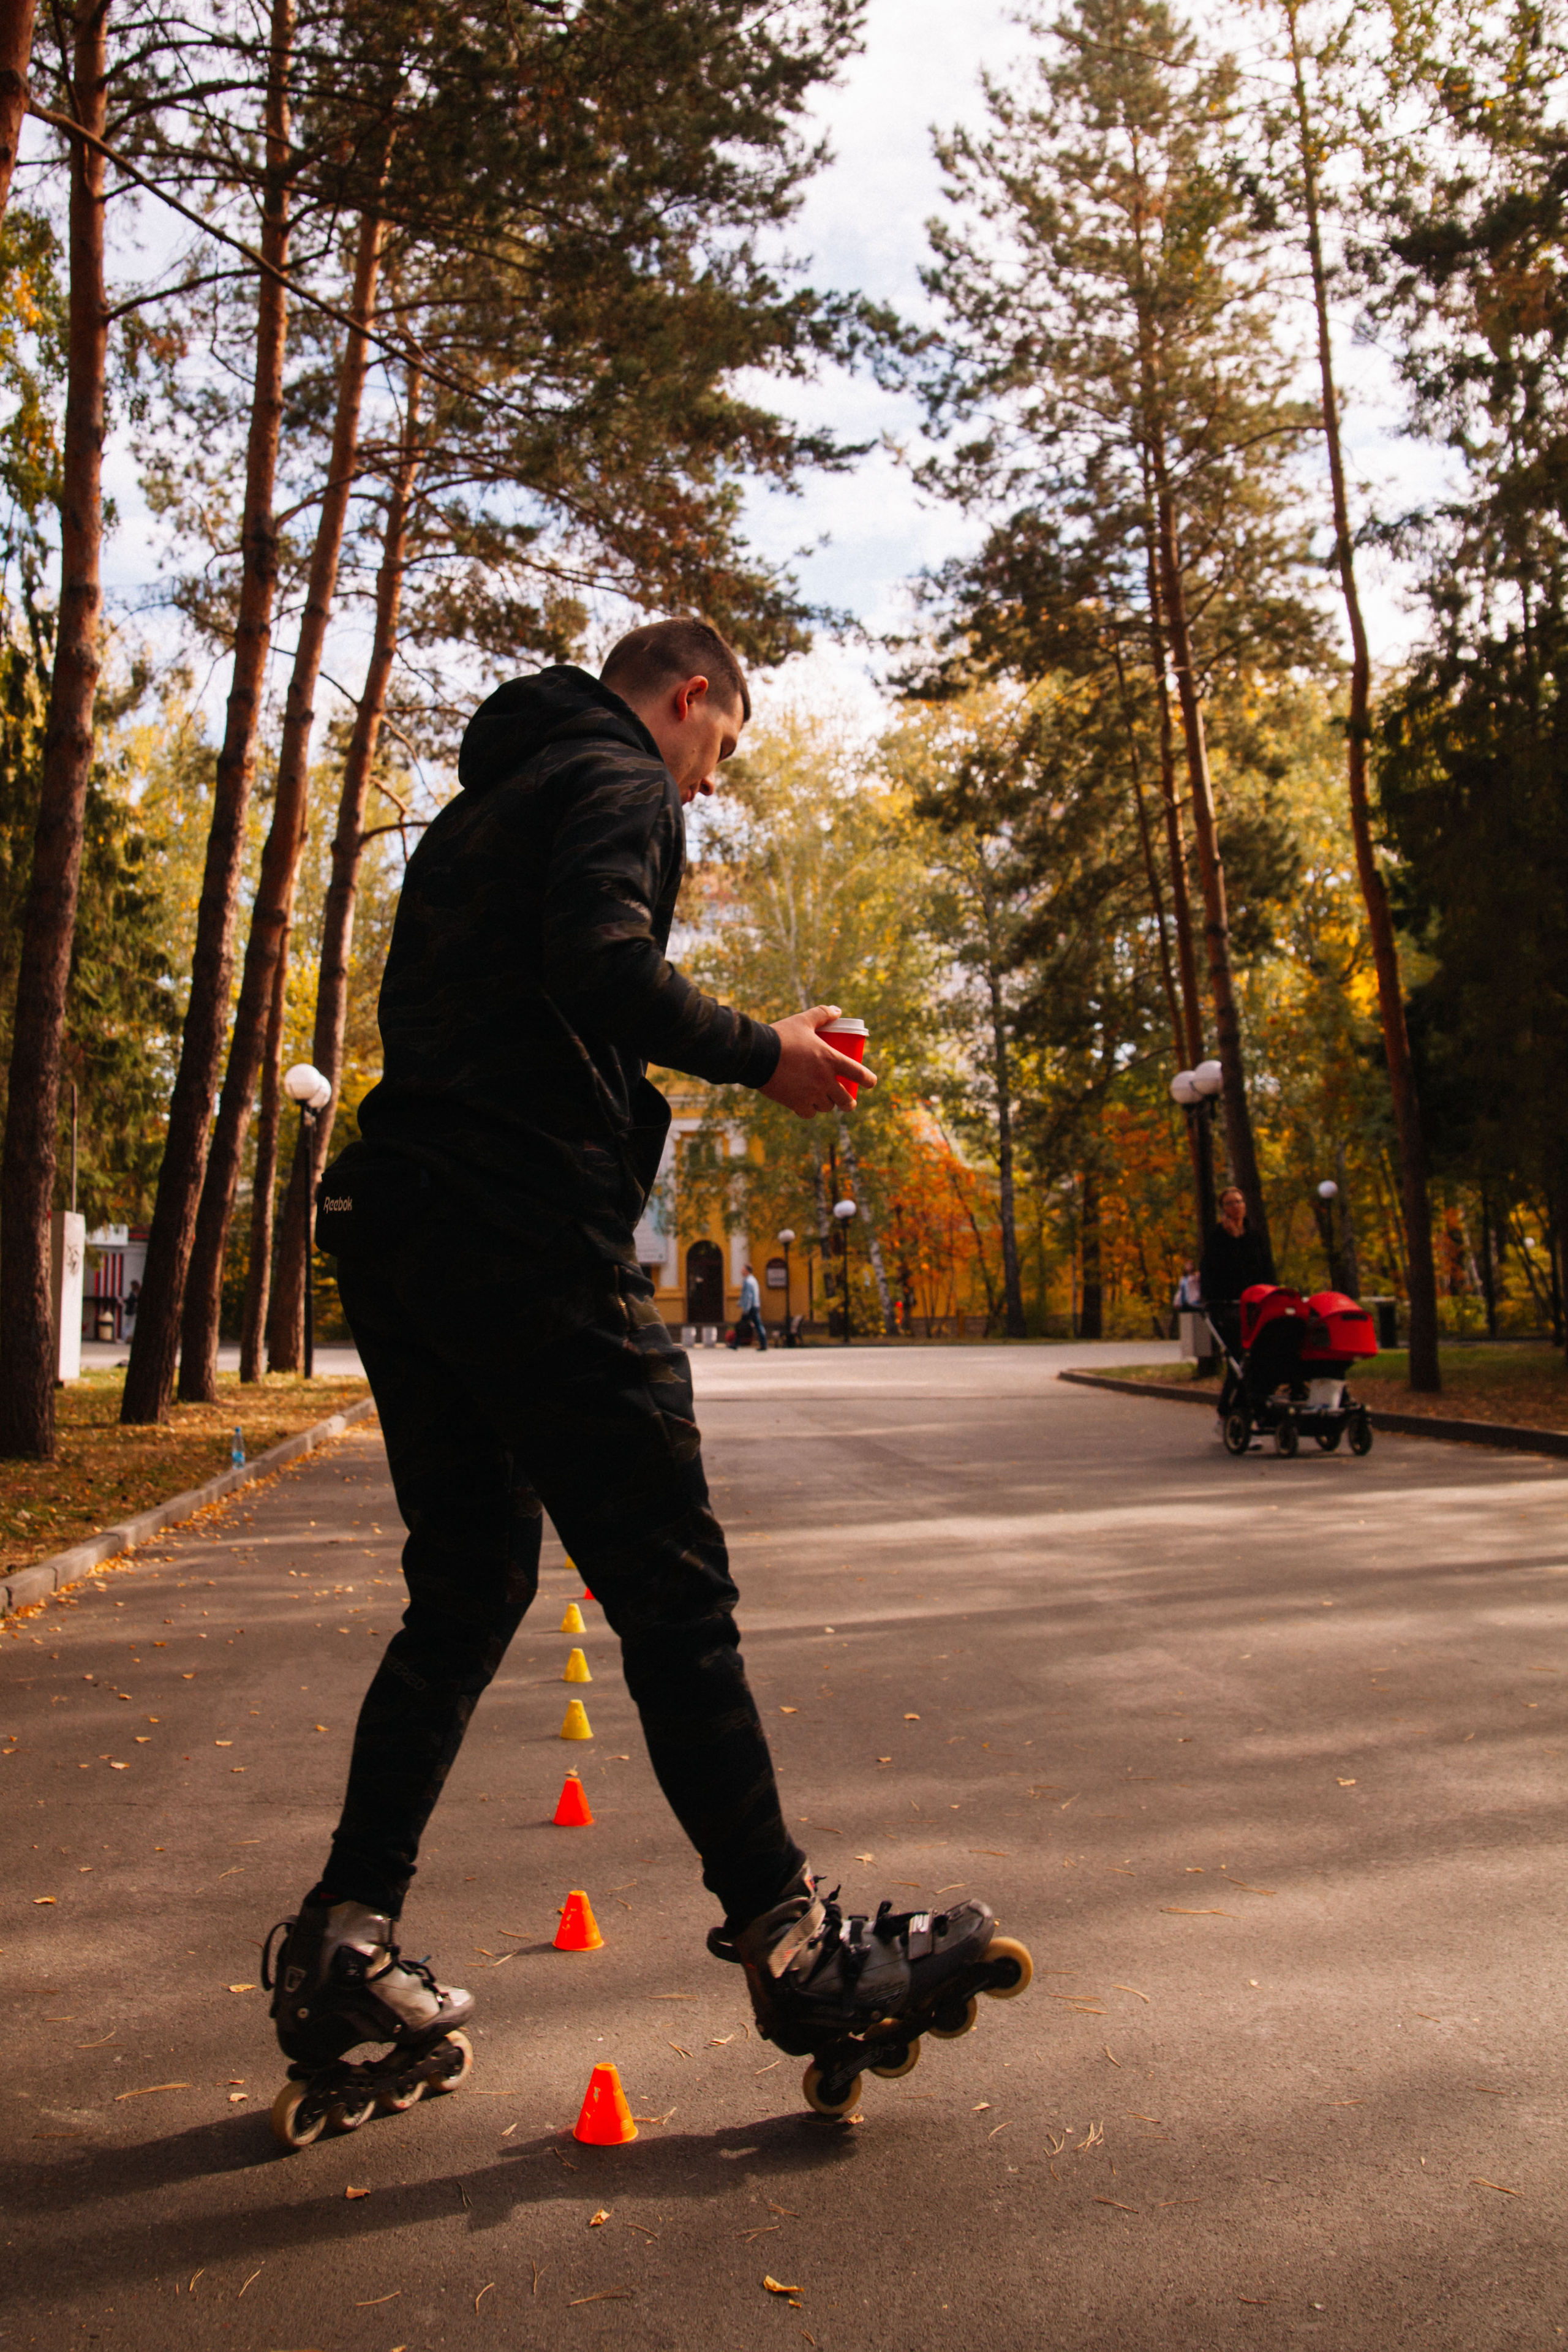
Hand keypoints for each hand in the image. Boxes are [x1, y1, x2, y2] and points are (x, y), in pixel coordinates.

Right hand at [758, 1005, 876, 1118]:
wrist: (757, 1055)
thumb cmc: (781, 1036)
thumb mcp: (803, 1020)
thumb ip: (822, 1014)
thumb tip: (837, 1011)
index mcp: (831, 1059)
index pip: (859, 1074)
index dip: (869, 1080)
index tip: (871, 1083)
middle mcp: (825, 1080)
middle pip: (846, 1100)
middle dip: (849, 1103)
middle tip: (847, 1102)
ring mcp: (811, 1094)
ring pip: (827, 1107)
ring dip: (827, 1104)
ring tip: (823, 1101)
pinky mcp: (796, 1103)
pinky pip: (809, 1113)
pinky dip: (809, 1110)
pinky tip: (806, 1106)